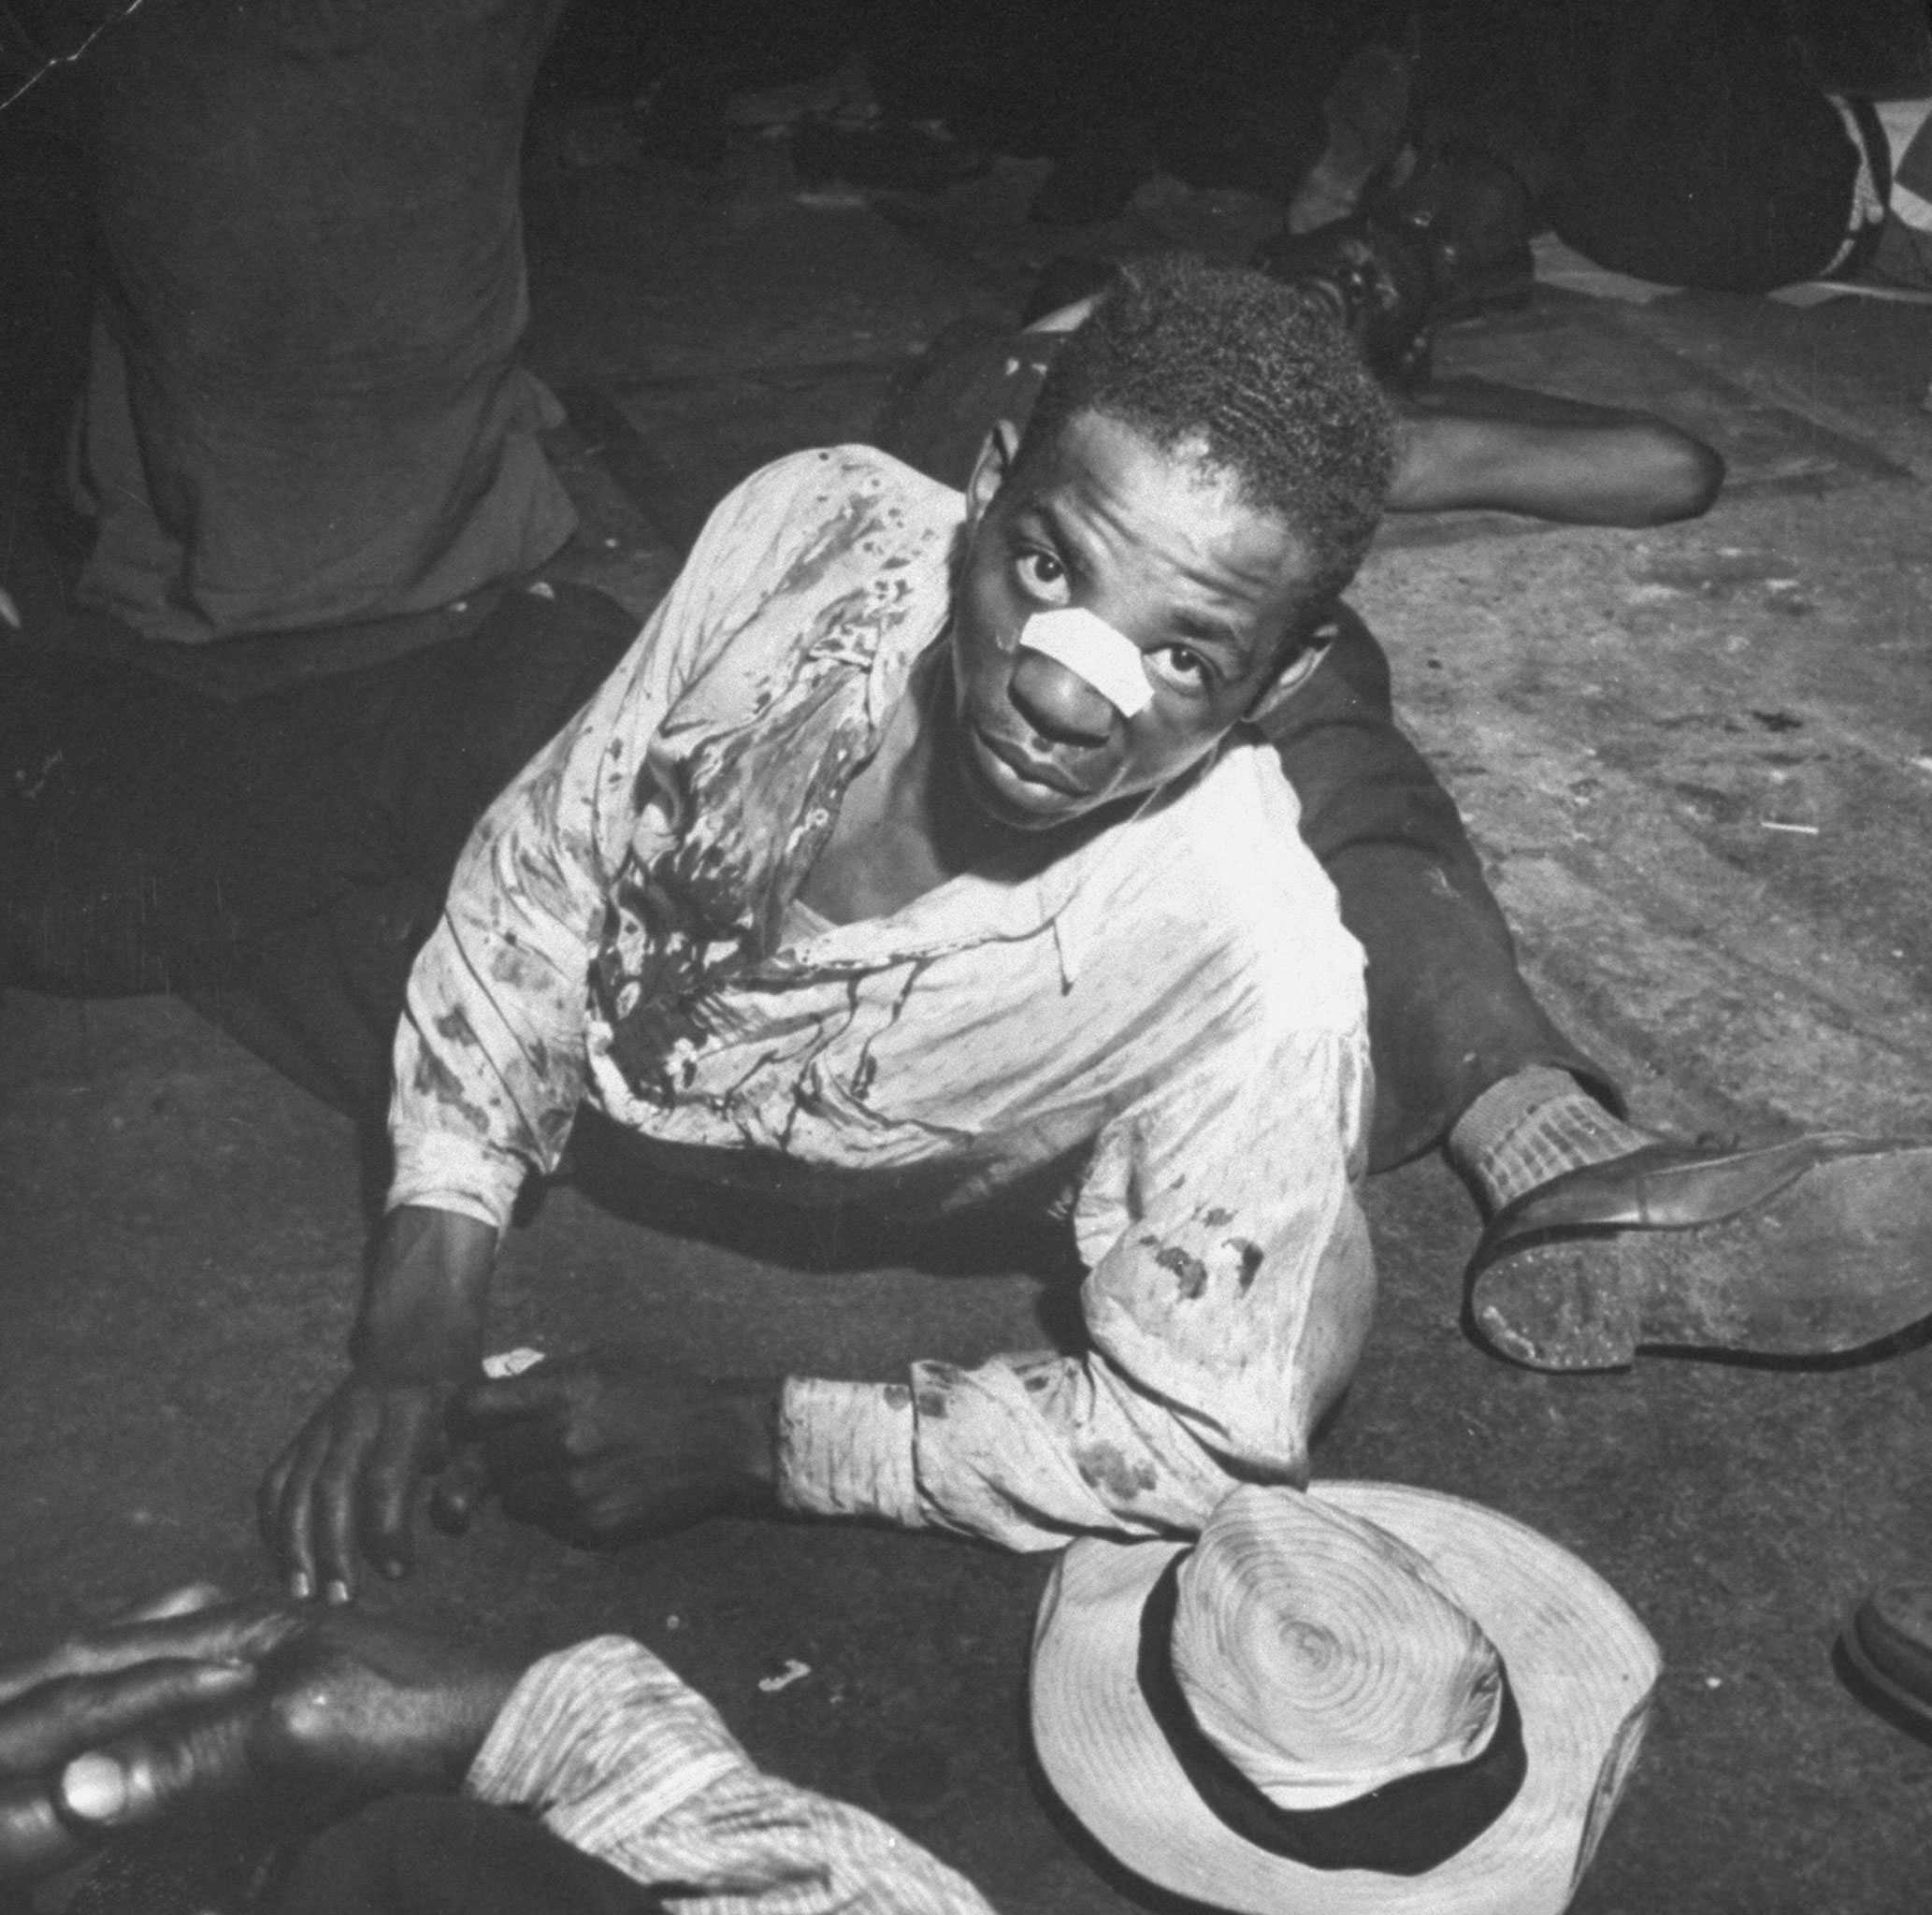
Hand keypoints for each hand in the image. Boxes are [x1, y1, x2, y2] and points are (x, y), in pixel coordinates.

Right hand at [0, 1587, 522, 1883]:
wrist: (504, 1734)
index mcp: (240, 1630)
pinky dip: (169, 1779)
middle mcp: (251, 1650)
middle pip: (129, 1682)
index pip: (110, 1655)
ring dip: (119, 1752)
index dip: (42, 1691)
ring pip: (165, 1720)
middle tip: (14, 1745)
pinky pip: (208, 1755)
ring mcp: (275, 1691)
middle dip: (67, 1718)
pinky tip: (148, 1807)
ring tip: (65, 1786)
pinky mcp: (298, 1737)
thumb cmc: (411, 1711)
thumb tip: (80, 1784)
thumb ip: (192, 1752)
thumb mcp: (296, 1728)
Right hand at [259, 1375, 462, 1603]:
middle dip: (333, 1548)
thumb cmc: (457, 1400)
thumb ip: (469, 1472)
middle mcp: (358, 1414)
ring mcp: (323, 1424)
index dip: (387, 1528)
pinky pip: (275, 1482)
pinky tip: (284, 1566)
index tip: (399, 1572)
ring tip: (304, 1595)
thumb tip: (452, 1521)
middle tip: (342, 1600)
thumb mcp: (478, 1426)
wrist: (417, 1340)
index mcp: (409, 1409)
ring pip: (294, 1486)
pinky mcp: (303, 1435)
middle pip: (332, 1485)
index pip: (387, 1474)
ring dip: (294, 1545)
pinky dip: (273, 1525)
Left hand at [437, 1351, 778, 1546]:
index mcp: (564, 1390)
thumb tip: (485, 1401)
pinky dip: (559, 1511)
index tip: (465, 1428)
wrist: (722, 1443)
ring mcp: (576, 1491)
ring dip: (524, 1490)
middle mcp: (563, 1441)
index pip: (471, 1410)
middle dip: (494, 1461)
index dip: (459, 1421)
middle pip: (483, 1463)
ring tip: (565, 1471)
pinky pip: (548, 1524)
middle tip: (514, 1456)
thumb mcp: (602, 1363)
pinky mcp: (591, 1529)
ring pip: (511, 1501)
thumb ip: (542, 1381)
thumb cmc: (662, 1393)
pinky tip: (595, 1489)